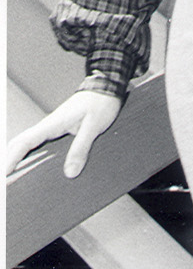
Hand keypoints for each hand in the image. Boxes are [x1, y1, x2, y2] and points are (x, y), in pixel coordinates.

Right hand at [6, 90, 123, 179]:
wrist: (106, 88)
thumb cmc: (101, 103)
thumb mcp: (93, 127)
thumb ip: (81, 149)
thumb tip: (70, 172)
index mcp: (52, 124)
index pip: (24, 142)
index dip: (12, 158)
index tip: (5, 173)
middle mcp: (47, 126)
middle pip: (20, 144)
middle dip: (9, 161)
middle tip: (5, 181)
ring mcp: (51, 127)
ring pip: (27, 143)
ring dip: (17, 157)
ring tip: (12, 176)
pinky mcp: (58, 129)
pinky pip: (38, 143)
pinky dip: (29, 153)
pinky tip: (31, 165)